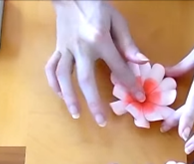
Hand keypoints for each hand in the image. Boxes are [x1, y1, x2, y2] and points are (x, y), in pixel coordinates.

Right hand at [45, 1, 147, 125]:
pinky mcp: (57, 48)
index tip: (138, 98)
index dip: (130, 84)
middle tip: (101, 121)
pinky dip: (54, 83)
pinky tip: (60, 95)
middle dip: (94, 102)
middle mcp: (81, 48)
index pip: (118, 67)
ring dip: (69, 98)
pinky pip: (51, 67)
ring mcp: (66, 49)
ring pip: (64, 77)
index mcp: (99, 40)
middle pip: (85, 80)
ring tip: (76, 114)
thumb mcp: (117, 21)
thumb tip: (142, 63)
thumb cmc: (97, 7)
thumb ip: (128, 44)